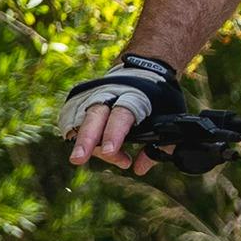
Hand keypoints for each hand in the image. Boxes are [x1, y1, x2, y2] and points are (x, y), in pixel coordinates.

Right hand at [56, 55, 181, 173]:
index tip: (110, 151)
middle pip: (94, 116)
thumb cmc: (159, 99)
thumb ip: (160, 145)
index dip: (114, 133)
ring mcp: (93, 95)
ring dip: (80, 140)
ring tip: (81, 157)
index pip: (122, 115)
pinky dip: (73, 132)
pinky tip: (81, 145)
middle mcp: (110, 94)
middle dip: (86, 139)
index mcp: (135, 97)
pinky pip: (71, 117)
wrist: (144, 71)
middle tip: (78, 160)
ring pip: (80, 118)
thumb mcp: (170, 117)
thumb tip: (139, 169)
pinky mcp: (81, 99)